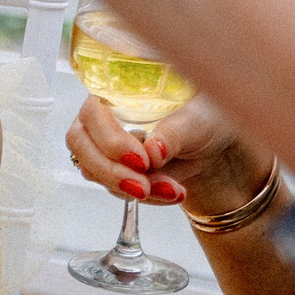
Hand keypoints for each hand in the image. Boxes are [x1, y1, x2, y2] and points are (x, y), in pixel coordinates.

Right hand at [65, 93, 268, 211]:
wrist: (210, 141)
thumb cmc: (200, 117)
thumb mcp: (194, 121)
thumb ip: (171, 134)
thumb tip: (153, 150)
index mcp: (111, 96)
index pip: (91, 117)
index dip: (110, 141)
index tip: (142, 160)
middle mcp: (99, 122)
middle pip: (83, 149)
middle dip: (112, 172)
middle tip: (143, 187)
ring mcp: (103, 149)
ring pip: (96, 173)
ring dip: (131, 188)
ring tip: (173, 190)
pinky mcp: (114, 172)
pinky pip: (118, 190)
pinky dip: (146, 197)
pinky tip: (173, 192)